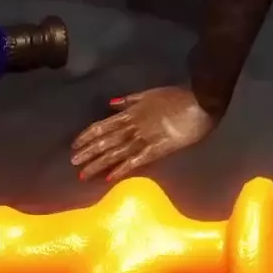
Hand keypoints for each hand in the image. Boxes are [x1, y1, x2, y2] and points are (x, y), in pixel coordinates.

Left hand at [69, 86, 216, 181]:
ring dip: (98, 164)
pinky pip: (135, 161)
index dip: (87, 136)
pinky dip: (121, 169)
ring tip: (83, 175)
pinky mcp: (157, 150)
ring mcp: (143, 138)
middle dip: (87, 153)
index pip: (102, 126)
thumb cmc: (177, 97)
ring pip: (115, 153)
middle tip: (73, 163)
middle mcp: (132, 126)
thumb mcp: (150, 94)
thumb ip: (130, 100)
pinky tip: (109, 178)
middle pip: (105, 141)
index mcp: (130, 112)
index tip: (74, 145)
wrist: (200, 102)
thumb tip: (111, 104)